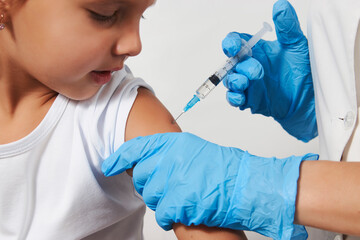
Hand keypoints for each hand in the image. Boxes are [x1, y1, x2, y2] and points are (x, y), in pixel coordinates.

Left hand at [102, 132, 317, 238]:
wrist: (244, 185)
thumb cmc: (223, 169)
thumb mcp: (194, 149)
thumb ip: (170, 153)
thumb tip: (150, 162)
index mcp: (174, 143)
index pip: (137, 148)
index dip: (119, 158)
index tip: (110, 165)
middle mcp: (170, 159)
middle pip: (142, 176)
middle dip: (150, 185)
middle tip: (167, 187)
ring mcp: (172, 180)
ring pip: (151, 197)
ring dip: (163, 201)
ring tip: (182, 197)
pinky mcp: (177, 202)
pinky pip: (162, 214)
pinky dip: (170, 217)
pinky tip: (183, 211)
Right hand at [222, 0, 316, 141]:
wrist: (311, 99)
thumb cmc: (304, 72)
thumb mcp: (298, 46)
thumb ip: (287, 27)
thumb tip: (281, 5)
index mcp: (258, 50)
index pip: (236, 42)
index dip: (230, 43)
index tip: (234, 46)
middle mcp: (250, 66)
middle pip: (232, 62)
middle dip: (240, 66)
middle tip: (257, 71)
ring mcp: (249, 84)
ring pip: (230, 81)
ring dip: (234, 81)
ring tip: (246, 82)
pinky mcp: (250, 100)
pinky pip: (234, 99)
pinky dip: (233, 98)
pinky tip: (241, 97)